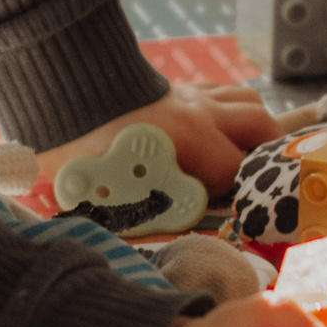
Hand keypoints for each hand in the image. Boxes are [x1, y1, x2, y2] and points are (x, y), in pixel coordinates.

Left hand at [40, 83, 287, 200]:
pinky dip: (228, 109)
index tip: (239, 212)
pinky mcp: (177, 87)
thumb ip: (156, 214)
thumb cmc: (83, 150)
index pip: (240, 170)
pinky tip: (217, 128)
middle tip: (255, 182)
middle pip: (260, 125)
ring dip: (252, 127)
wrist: (60, 97)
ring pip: (246, 101)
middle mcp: (199, 113)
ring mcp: (190, 96)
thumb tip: (173, 240)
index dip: (244, 195)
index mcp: (190, 139)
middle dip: (266, 154)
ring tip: (245, 154)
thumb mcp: (117, 195)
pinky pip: (219, 91)